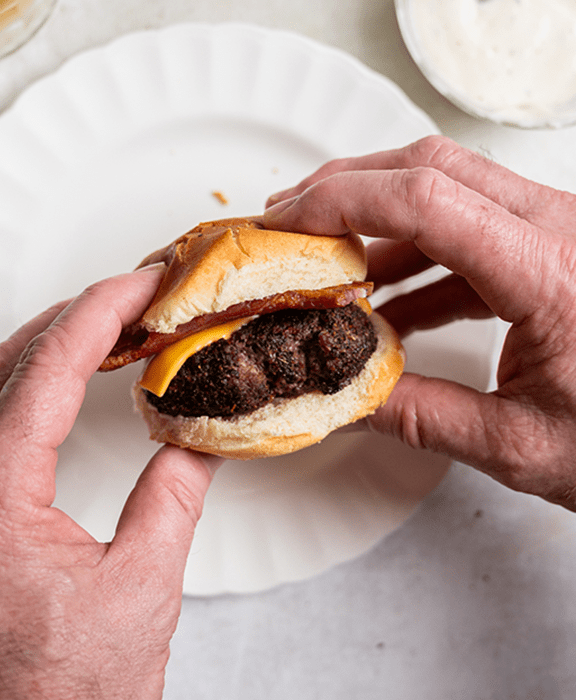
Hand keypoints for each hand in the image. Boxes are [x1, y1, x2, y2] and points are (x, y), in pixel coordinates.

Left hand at [0, 266, 220, 697]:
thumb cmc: (61, 697)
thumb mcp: (139, 592)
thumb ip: (172, 498)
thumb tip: (201, 438)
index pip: (48, 370)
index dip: (102, 312)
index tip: (142, 283)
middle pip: (3, 360)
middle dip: (74, 316)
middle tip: (135, 299)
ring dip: (46, 344)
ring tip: (106, 328)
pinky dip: (23, 384)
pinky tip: (54, 383)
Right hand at [265, 135, 575, 510]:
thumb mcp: (522, 444)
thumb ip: (422, 418)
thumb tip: (347, 403)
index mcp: (551, 272)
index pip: (426, 199)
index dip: (342, 201)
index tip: (287, 220)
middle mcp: (559, 230)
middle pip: (431, 167)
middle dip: (348, 188)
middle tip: (291, 220)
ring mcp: (558, 232)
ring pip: (449, 190)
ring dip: (380, 224)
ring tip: (329, 265)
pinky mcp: (553, 250)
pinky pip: (472, 232)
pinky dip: (420, 258)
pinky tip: (390, 302)